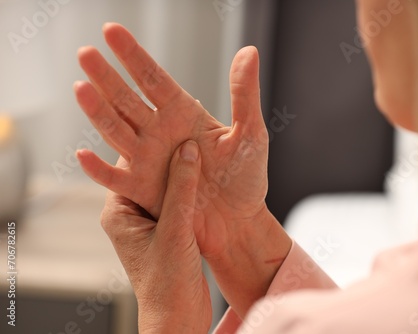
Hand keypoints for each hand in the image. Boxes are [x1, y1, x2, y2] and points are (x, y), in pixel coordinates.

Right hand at [75, 23, 291, 315]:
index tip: (111, 30)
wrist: (239, 221)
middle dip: (107, 77)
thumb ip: (245, 94)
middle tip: (85, 53)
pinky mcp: (142, 190)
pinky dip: (98, 169)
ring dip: (98, 112)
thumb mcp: (251, 133)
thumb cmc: (246, 178)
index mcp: (183, 114)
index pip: (153, 79)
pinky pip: (115, 179)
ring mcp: (148, 160)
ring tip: (81, 88)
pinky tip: (82, 154)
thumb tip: (248, 50)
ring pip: (116, 131)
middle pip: (127, 100)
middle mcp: (159, 132)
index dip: (133, 56)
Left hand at [98, 141, 210, 332]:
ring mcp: (150, 223)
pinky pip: (179, 200)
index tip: (165, 121)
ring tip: (200, 146)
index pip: (128, 165)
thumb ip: (182, 190)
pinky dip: (191, 187)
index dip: (147, 142)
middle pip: (148, 172)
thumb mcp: (175, 231)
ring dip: (182, 170)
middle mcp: (131, 215)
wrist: (177, 319)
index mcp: (119, 213)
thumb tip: (188, 150)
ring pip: (166, 185)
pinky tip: (207, 175)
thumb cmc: (167, 285)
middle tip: (187, 128)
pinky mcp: (168, 231)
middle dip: (167, 153)